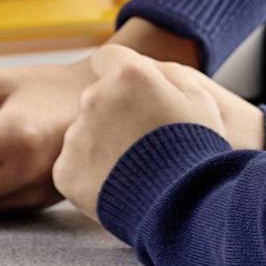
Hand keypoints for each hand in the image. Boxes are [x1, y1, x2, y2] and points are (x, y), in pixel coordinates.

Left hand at [56, 44, 233, 222]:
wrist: (188, 206)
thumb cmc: (199, 151)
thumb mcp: (199, 99)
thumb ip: (166, 75)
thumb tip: (145, 68)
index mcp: (126, 75)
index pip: (109, 59)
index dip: (123, 77)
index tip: (134, 96)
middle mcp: (93, 99)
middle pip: (96, 98)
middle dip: (113, 114)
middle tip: (141, 142)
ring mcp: (76, 136)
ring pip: (83, 134)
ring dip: (102, 145)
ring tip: (135, 170)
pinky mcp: (66, 171)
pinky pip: (74, 166)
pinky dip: (91, 175)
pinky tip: (120, 186)